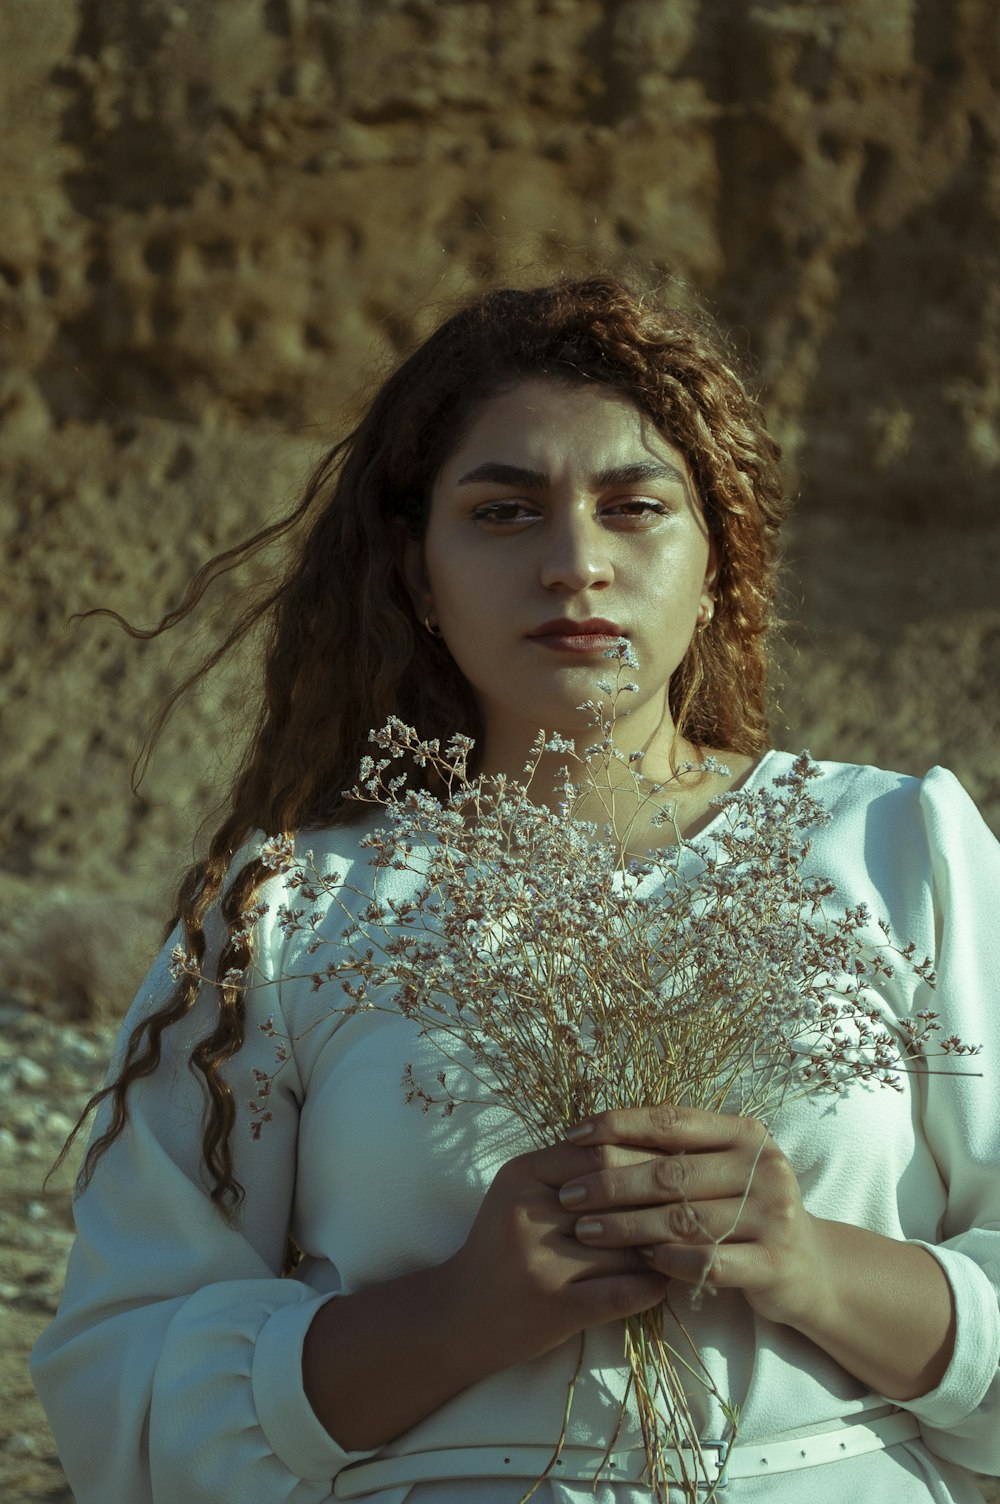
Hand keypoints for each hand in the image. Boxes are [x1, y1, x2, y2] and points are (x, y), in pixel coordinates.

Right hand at [449, 1138, 669, 1372]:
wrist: (458, 1316)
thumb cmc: (500, 1248)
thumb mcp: (522, 1194)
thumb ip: (569, 1168)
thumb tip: (646, 1146)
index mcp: (522, 1175)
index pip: (597, 1151)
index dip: (644, 1156)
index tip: (677, 1163)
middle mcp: (528, 1214)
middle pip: (615, 1194)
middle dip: (660, 1200)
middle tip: (696, 1202)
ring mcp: (541, 1263)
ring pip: (626, 1245)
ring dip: (662, 1247)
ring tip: (688, 1243)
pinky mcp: (555, 1308)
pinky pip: (622, 1293)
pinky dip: (652, 1287)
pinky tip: (665, 1283)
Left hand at [558, 1102, 821, 1326]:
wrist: (808, 1267)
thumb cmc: (745, 1209)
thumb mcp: (722, 1169)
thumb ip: (675, 1152)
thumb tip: (593, 1136)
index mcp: (746, 1134)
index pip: (673, 1120)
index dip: (619, 1124)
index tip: (573, 1135)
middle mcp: (763, 1167)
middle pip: (672, 1172)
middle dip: (612, 1182)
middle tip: (569, 1194)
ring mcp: (774, 1215)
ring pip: (684, 1219)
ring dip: (628, 1226)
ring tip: (586, 1230)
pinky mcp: (774, 1263)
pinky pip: (708, 1261)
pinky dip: (668, 1260)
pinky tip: (638, 1260)